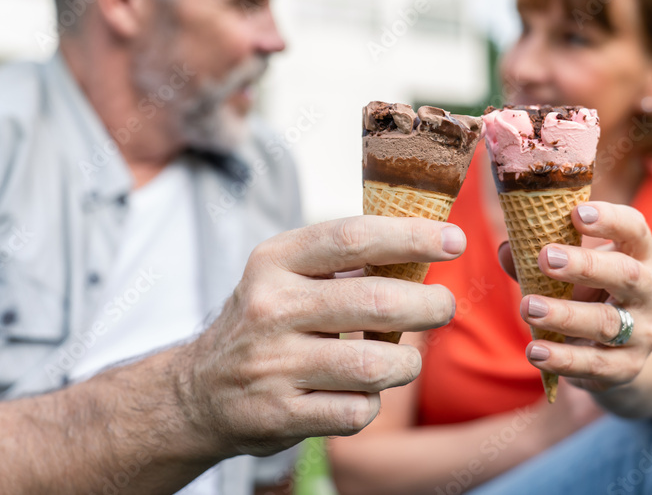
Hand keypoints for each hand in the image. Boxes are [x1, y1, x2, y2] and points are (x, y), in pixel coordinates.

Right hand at [181, 216, 461, 456]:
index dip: (410, 236)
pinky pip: (355, 411)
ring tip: (403, 359)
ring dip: (405, 363)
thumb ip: (343, 260)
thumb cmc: (265, 323)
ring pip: (373, 365)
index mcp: (275, 261)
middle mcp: (270, 308)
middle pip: (375, 302)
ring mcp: (272, 364)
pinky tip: (361, 393)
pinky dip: (371, 403)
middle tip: (443, 305)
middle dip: (427, 305)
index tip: (453, 239)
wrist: (198, 391)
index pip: (352, 238)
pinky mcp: (278, 414)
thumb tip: (425, 242)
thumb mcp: (285, 275)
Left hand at [498, 201, 651, 392]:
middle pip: (626, 274)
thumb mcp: (572, 274)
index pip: (635, 230)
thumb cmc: (591, 296)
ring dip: (564, 314)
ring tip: (528, 307)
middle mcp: (650, 292)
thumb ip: (539, 262)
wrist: (624, 353)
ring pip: (607, 322)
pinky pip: (594, 363)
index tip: (576, 213)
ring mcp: (643, 332)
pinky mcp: (627, 367)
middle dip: (585, 265)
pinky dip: (563, 358)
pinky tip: (535, 351)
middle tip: (544, 257)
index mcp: (639, 256)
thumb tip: (507, 250)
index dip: (610, 219)